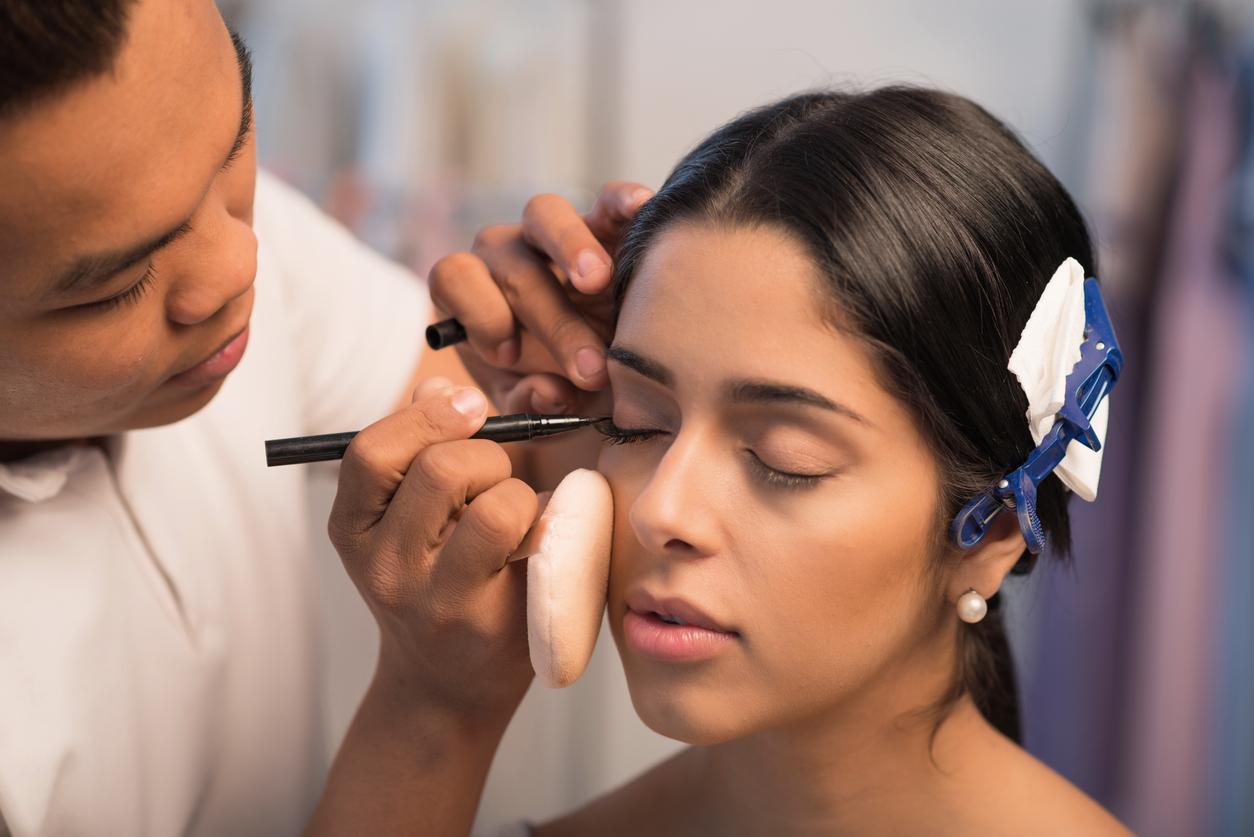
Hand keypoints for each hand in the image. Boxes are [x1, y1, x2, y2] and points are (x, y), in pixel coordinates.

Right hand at [327, 376, 537, 718]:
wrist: (448, 686)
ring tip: (515, 512)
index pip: (371, 452)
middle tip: (497, 476)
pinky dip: (542, 520)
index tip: (469, 408)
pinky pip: (528, 543)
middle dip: (485, 454)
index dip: (427, 416)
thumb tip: (442, 385)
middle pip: (438, 468)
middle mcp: (381, 565)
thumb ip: (425, 444)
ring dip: (517, 490)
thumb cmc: (439, 579)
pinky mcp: (484, 621)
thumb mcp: (414, 516)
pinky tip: (536, 537)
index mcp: (353, 527)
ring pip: (491, 503)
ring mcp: (433, 598)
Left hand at [428, 180, 652, 415]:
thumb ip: (531, 404)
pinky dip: (622, 201)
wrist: (605, 372)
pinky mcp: (605, 222)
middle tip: (592, 369)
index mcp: (475, 293)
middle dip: (554, 322)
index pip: (454, 278)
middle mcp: (506, 254)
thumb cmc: (558, 385)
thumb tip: (546, 393)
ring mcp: (553, 233)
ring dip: (570, 246)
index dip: (478, 314)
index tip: (511, 356)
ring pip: (544, 213)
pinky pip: (608, 200)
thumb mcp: (537, 406)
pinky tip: (641, 208)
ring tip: (597, 281)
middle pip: (513, 267)